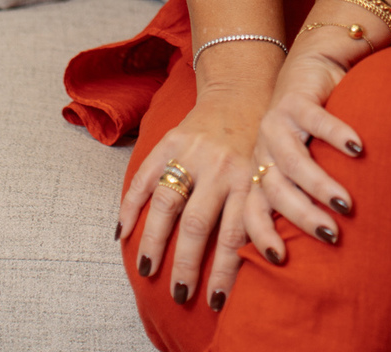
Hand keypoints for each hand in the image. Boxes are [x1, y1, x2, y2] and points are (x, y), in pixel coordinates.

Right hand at [117, 81, 267, 310]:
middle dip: (185, 264)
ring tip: (146, 270)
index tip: (215, 301)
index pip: (234, 234)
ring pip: (166, 203)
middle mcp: (221, 166)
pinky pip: (144, 177)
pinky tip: (122, 233)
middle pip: (197, 224)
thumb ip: (259, 210)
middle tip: (178, 293)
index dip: (223, 271)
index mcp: (248, 178)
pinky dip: (130, 207)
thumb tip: (263, 263)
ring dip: (153, 242)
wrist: (242, 90)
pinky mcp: (171, 139)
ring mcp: (193, 152)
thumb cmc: (258, 144)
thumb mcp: (267, 174)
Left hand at [243, 29, 367, 265]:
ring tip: (345, 202)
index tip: (280, 259)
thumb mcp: (299, 165)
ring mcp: (276, 123)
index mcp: (259, 171)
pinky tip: (357, 148)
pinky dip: (336, 135)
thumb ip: (301, 196)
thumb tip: (322, 243)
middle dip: (301, 216)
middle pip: (275, 190)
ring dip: (319, 184)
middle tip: (330, 234)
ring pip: (293, 160)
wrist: (309, 66)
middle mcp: (263, 150)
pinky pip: (316, 120)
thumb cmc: (308, 128)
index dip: (261, 235)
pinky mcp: (296, 98)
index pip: (251, 211)